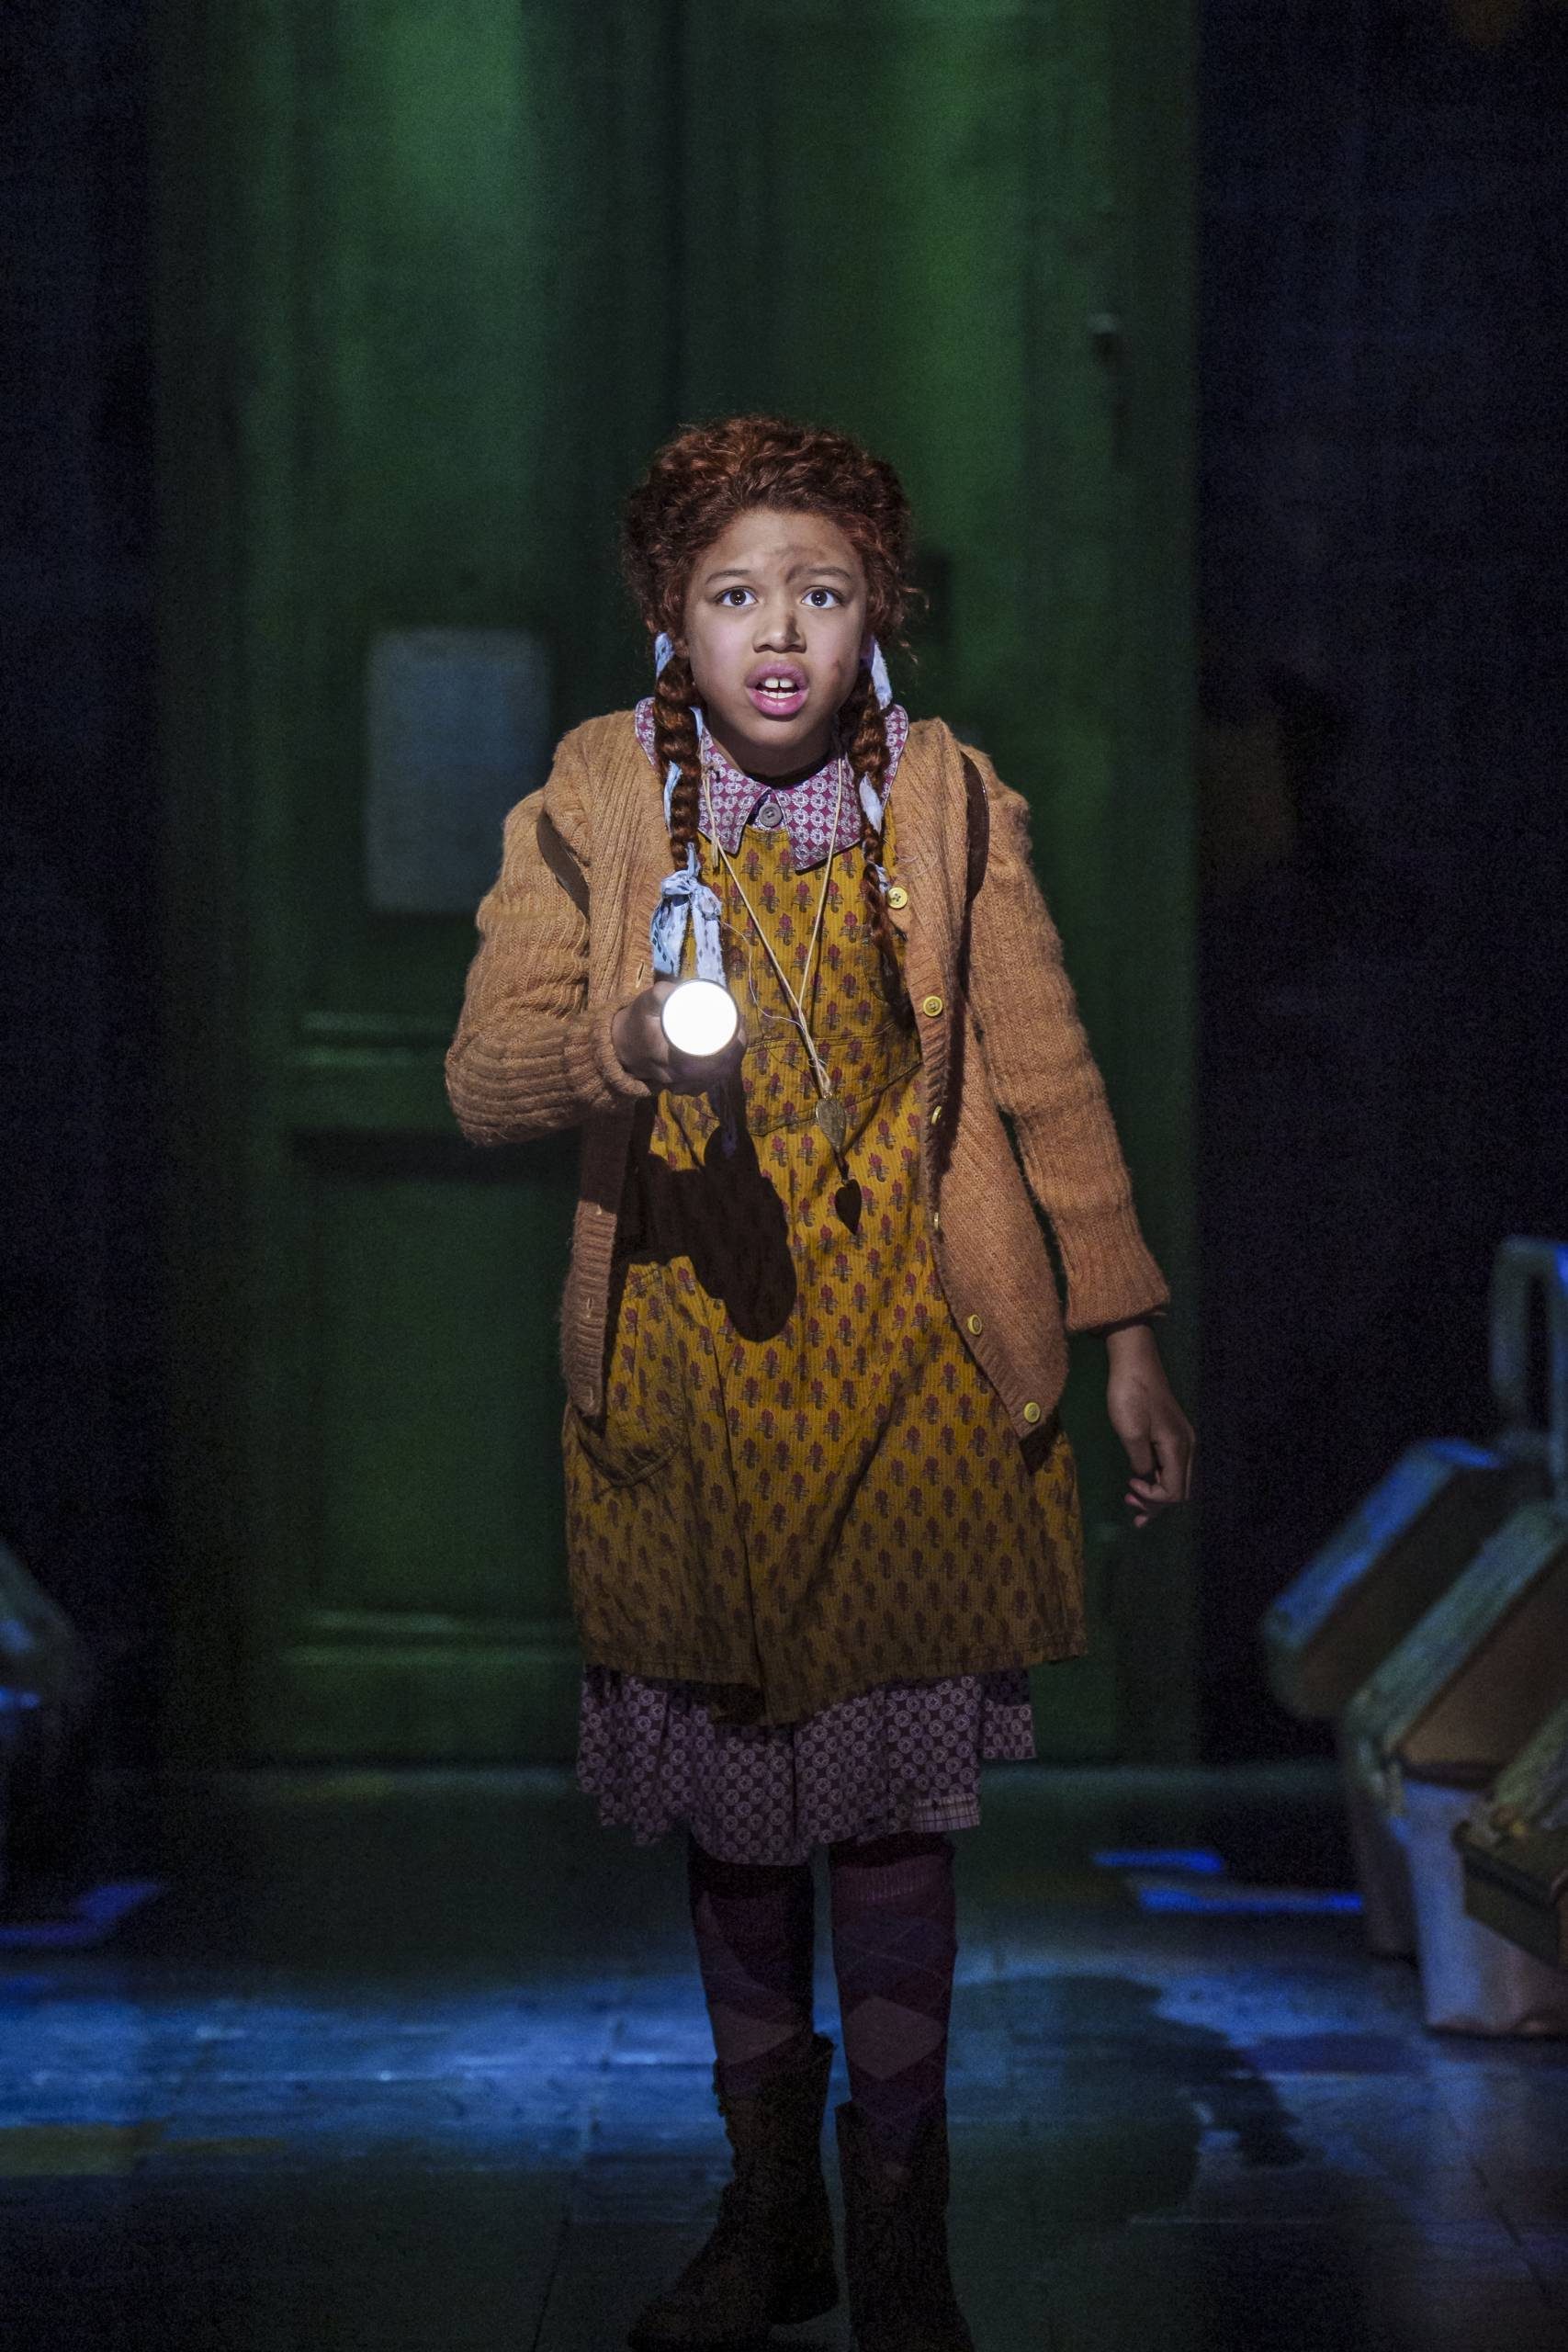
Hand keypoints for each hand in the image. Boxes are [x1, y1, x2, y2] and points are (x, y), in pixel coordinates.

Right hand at [611, 980, 746, 1095]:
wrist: (620, 1047)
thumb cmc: (636, 1023)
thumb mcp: (645, 1004)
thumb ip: (660, 995)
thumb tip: (680, 988)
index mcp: (674, 1063)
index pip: (714, 1061)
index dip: (733, 1046)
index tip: (739, 1025)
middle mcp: (680, 1080)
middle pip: (720, 1070)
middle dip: (735, 1050)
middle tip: (740, 1026)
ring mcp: (682, 1086)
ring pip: (716, 1077)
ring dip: (731, 1059)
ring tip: (738, 1037)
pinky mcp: (683, 1087)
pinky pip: (708, 1081)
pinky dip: (721, 1069)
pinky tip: (729, 1057)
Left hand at [1103, 1322, 1194, 1527]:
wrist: (1135, 1362)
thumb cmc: (1130, 1395)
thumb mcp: (1130, 1432)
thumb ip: (1141, 1462)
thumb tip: (1146, 1479)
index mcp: (1178, 1448)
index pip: (1174, 1492)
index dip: (1152, 1498)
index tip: (1129, 1486)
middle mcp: (1187, 1447)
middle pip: (1181, 1490)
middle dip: (1157, 1504)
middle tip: (1130, 1507)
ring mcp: (1183, 1440)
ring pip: (1178, 1479)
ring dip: (1158, 1495)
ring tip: (1133, 1502)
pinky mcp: (1174, 1434)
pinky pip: (1172, 1467)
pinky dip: (1159, 1480)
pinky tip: (1143, 1483)